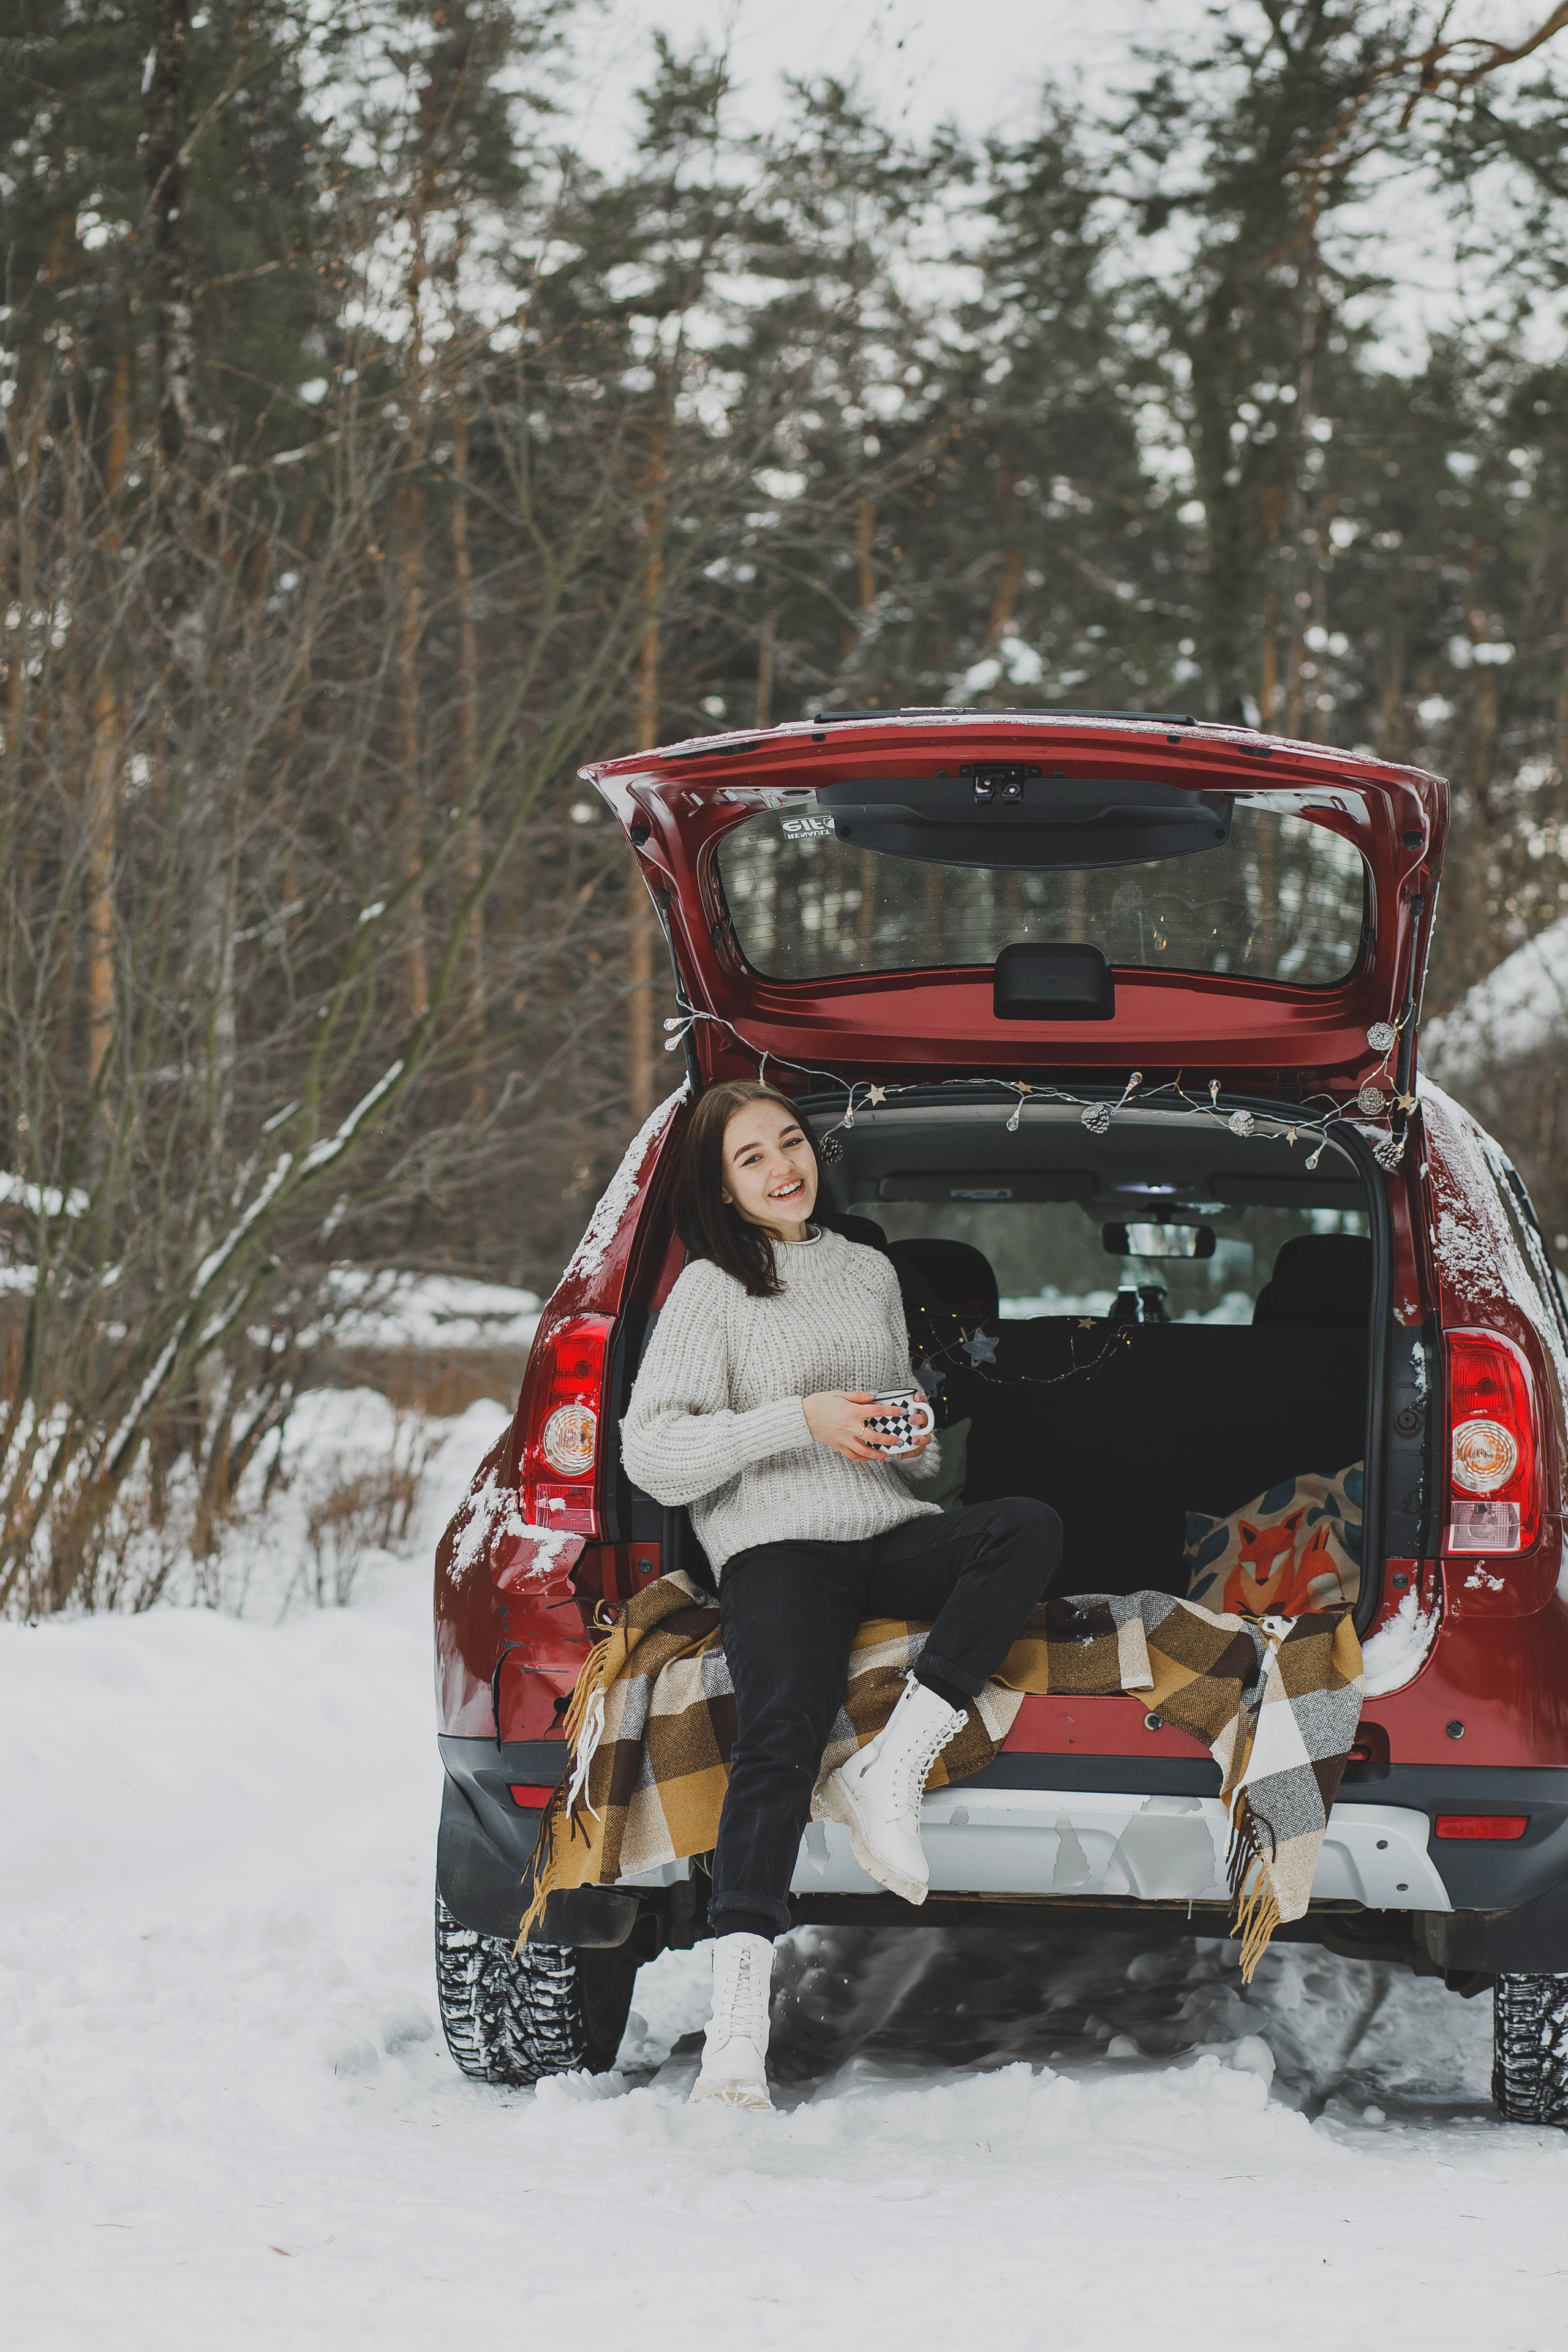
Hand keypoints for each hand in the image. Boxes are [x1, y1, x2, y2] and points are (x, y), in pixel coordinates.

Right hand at [802, 1390, 931, 1463]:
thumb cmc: (819, 1403)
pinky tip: (870, 1458)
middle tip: (899, 1441)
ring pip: (865, 1451)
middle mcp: (850, 1427)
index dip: (892, 1412)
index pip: (877, 1412)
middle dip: (889, 1440)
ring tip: (888, 1456)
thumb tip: (874, 1395)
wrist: (802, 1417)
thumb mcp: (839, 1394)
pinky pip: (853, 1455)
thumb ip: (859, 1396)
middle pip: (875, 1437)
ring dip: (878, 1455)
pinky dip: (863, 1458)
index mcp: (852, 1412)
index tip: (902, 1412)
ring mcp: (844, 1439)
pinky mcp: (838, 1446)